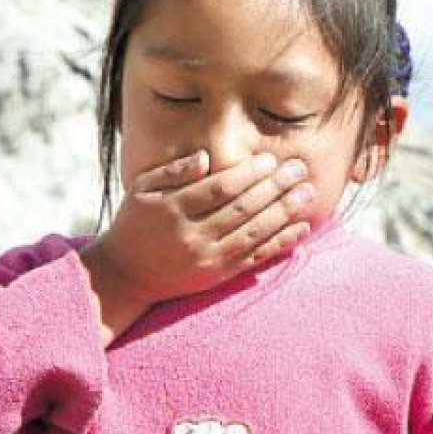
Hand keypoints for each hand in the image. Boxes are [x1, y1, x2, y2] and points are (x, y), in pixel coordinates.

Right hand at [81, 149, 313, 339]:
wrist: (125, 275)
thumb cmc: (135, 223)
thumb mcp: (142, 190)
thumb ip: (173, 171)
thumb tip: (205, 157)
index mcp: (173, 209)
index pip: (219, 188)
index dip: (248, 173)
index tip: (269, 160)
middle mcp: (193, 235)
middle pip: (242, 208)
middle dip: (275, 187)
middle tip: (299, 168)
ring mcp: (208, 258)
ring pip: (254, 232)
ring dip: (285, 212)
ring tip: (307, 193)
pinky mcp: (219, 275)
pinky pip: (256, 257)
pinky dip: (281, 243)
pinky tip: (301, 229)